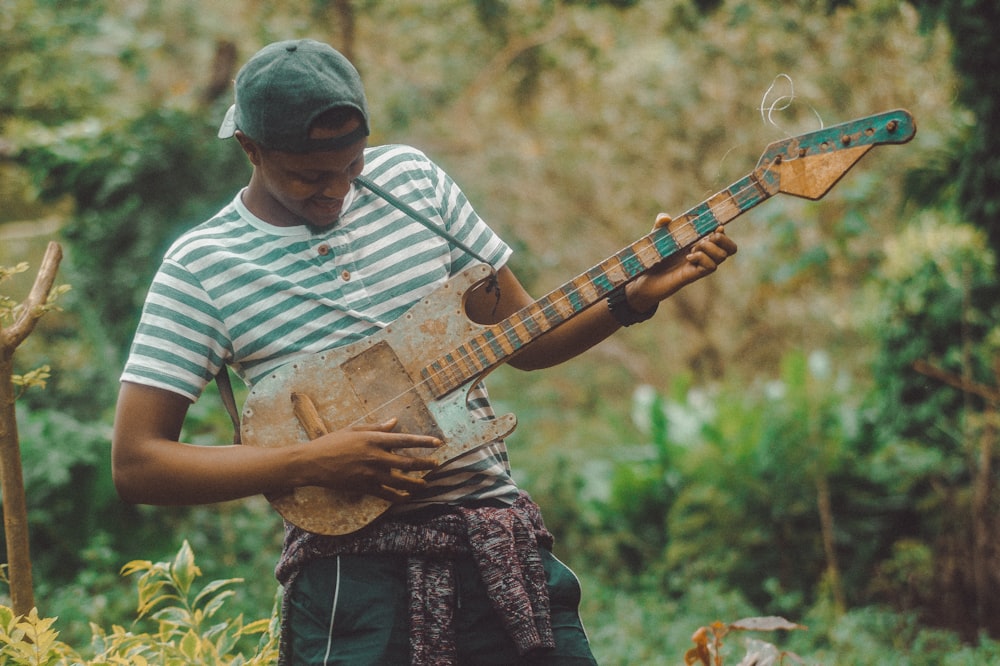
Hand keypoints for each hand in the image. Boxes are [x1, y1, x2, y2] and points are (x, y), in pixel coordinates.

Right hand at [298, 418, 442, 502]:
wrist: (313, 462)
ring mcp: (371, 474)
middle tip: (436, 464)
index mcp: (374, 440)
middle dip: (425, 464)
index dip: (424, 442)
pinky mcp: (364, 487)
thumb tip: (395, 421)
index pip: (405, 440)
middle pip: (408, 462)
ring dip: (416, 483)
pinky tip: (407, 497)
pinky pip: (387, 494)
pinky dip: (399, 497)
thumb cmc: (332, 442)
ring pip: (400, 481)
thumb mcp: (355, 430)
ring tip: (426, 484)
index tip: (438, 443)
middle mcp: (376, 457)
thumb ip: (377, 427)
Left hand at [626, 215, 737, 311]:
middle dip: (725, 240)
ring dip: (710, 248)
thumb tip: (665, 218)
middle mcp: (703, 254)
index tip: (717, 227)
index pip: (721, 236)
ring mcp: (699, 266)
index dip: (724, 231)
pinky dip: (702, 258)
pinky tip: (688, 258)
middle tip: (708, 238)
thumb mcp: (656, 237)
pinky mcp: (693, 275)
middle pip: (731, 248)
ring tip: (692, 248)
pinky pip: (710, 267)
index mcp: (699, 242)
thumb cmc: (653, 257)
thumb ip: (660, 225)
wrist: (644, 278)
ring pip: (722, 256)